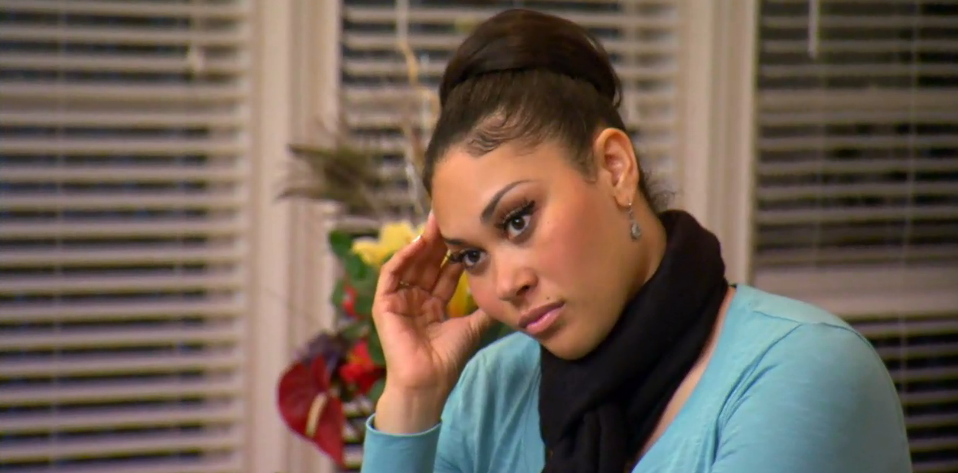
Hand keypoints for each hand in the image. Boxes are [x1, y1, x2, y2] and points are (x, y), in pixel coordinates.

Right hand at [371, 213, 492, 430]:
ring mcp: (399, 300)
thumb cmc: (448, 359)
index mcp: (434, 304)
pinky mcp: (384, 304)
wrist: (429, 381)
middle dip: (438, 241)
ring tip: (435, 223)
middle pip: (428, 263)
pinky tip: (417, 243)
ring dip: (421, 243)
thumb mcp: (471, 327)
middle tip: (449, 216)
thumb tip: (504, 291)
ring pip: (410, 264)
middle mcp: (416, 299)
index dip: (456, 253)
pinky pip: (391, 274)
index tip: (468, 232)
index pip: (445, 272)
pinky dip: (402, 257)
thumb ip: (483, 309)